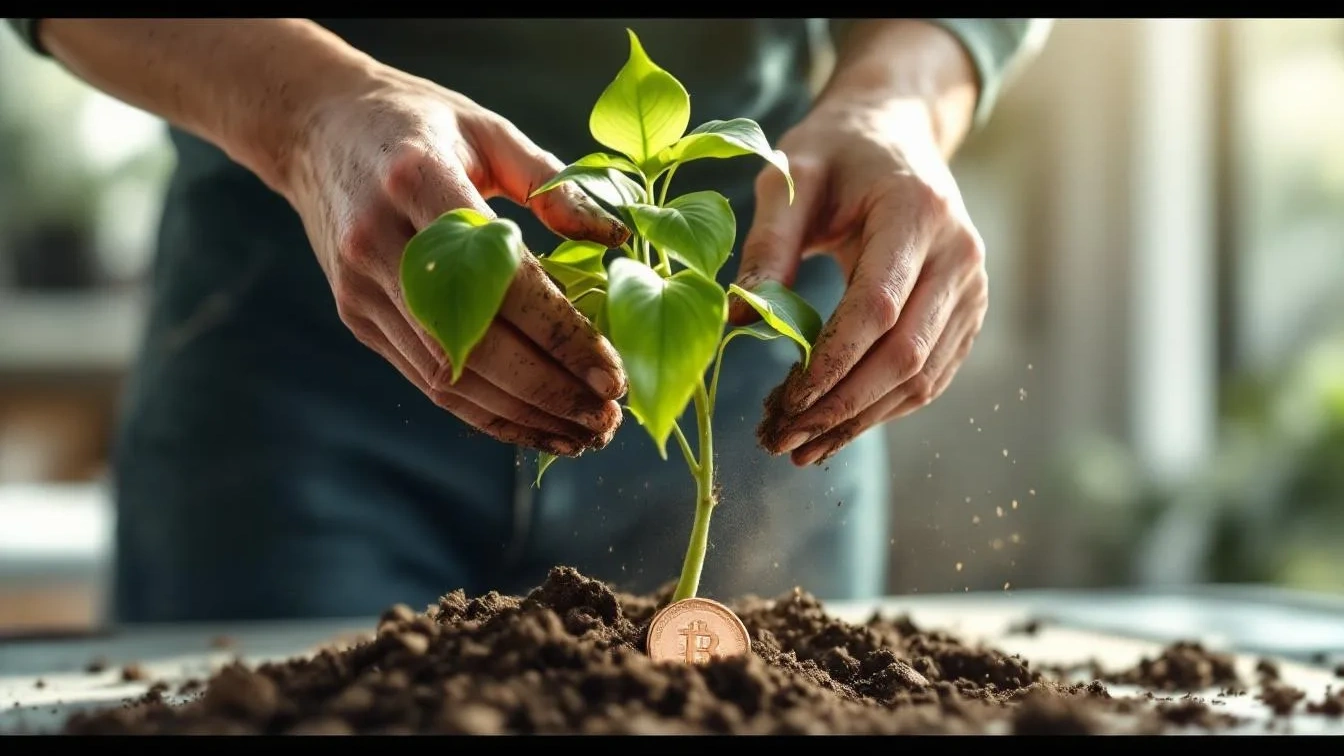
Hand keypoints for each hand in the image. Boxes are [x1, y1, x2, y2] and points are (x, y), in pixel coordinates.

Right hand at [282, 65, 630, 455]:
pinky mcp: (357, 315)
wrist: (315, 127)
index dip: (561, 334)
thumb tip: (617, 240)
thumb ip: (553, 183)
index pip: (501, 277)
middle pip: (475, 341)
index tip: (612, 371)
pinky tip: (536, 425)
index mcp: (419, 180)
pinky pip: (427, 380)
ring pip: (450, 375)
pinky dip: (486, 411)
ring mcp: (362, 287)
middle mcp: (381, 242)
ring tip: (585, 432)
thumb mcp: (488, 129)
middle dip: (550, 389)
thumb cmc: (418, 123)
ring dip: (523, 413)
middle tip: (609, 414)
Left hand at [739, 100, 987, 465]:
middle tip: (782, 441)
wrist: (896, 132)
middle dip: (841, 407)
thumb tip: (739, 318)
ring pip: (923, 378)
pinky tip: (836, 429)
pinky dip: (884, 410)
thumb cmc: (836, 153)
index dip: (832, 363)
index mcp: (917, 212)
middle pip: (905, 354)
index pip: (878, 308)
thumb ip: (767, 244)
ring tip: (800, 447)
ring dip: (860, 421)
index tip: (784, 403)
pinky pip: (932, 375)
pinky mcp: (968, 311)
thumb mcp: (791, 177)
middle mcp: (959, 253)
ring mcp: (972, 286)